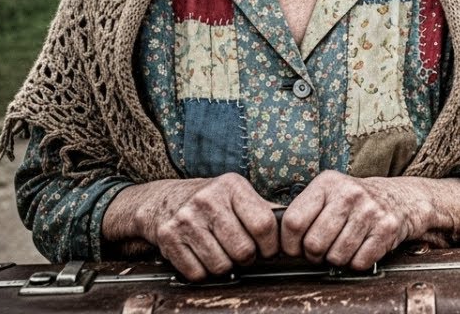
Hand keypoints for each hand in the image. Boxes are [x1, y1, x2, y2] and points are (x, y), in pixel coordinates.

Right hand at [135, 174, 278, 281]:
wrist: (165, 201)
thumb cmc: (211, 201)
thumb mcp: (238, 194)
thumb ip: (265, 209)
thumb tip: (295, 227)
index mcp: (232, 186)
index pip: (264, 224)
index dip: (271, 245)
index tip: (268, 249)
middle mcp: (207, 199)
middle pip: (243, 250)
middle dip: (248, 258)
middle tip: (243, 253)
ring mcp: (186, 219)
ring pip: (221, 265)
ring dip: (226, 267)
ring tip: (223, 253)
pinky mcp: (169, 238)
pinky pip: (198, 273)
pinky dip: (204, 272)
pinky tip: (204, 257)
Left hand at [280, 171, 429, 270]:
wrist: (399, 198)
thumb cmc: (355, 201)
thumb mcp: (328, 192)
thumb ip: (303, 210)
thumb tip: (276, 239)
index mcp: (328, 183)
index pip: (293, 222)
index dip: (289, 243)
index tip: (294, 247)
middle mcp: (349, 194)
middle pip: (314, 244)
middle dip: (314, 255)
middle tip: (321, 249)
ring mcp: (370, 211)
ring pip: (336, 256)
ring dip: (336, 259)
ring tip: (341, 246)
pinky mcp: (386, 228)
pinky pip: (358, 262)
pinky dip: (356, 262)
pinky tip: (359, 247)